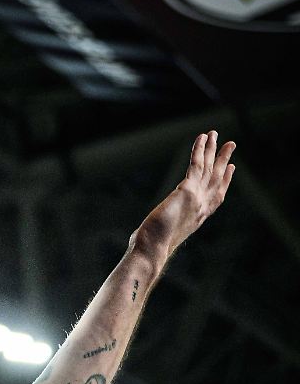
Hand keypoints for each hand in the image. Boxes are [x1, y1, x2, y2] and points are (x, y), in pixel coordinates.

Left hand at [130, 130, 235, 263]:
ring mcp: (197, 197)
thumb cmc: (153, 247)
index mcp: (199, 216)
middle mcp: (203, 206)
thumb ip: (165, 227)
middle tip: (230, 144)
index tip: (231, 168)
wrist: (153, 249)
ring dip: (213, 149)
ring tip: (216, 134)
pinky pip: (196, 165)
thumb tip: (151, 232)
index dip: (225, 180)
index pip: (216, 194)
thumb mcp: (165, 234)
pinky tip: (202, 138)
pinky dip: (199, 150)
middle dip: (223, 159)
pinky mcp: (187, 190)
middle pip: (216, 177)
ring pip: (208, 167)